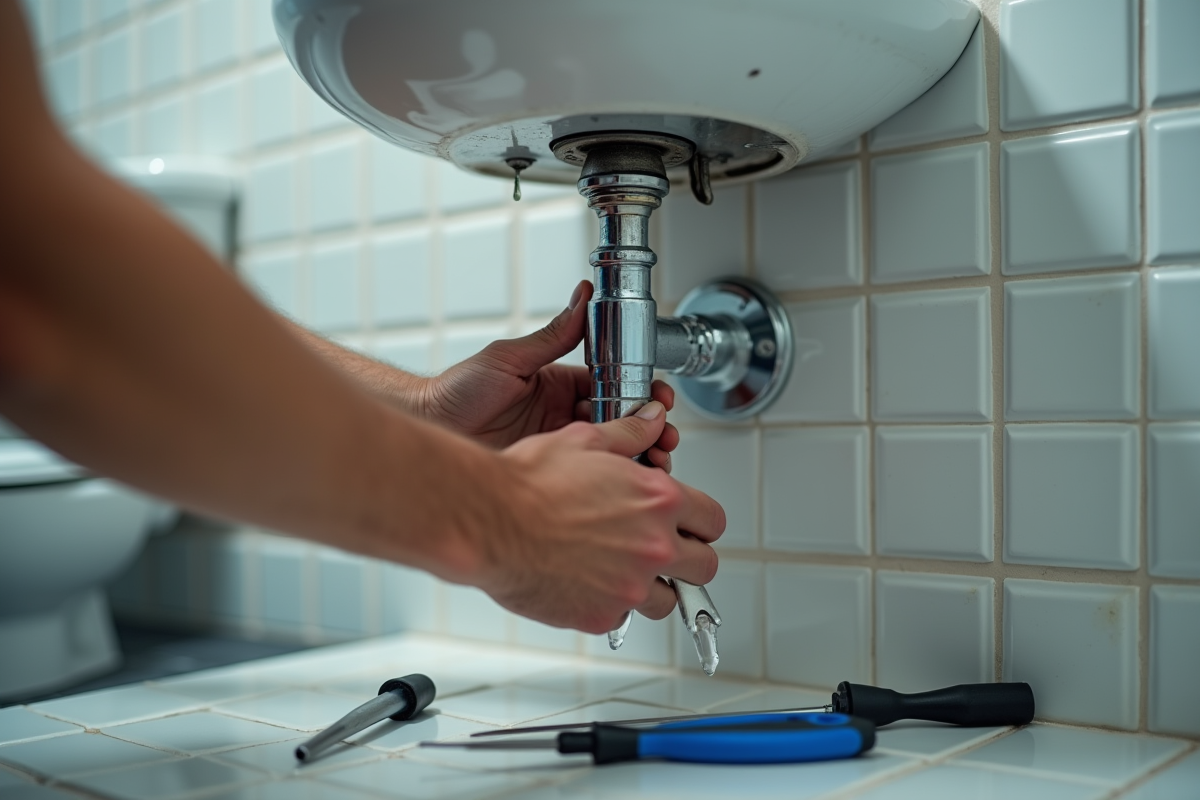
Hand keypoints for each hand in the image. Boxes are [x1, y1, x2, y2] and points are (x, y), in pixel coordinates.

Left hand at [427, 280, 677, 468]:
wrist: (428, 429)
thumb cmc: (456, 392)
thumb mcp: (510, 359)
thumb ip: (554, 335)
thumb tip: (582, 297)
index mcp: (560, 386)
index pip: (616, 387)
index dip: (643, 395)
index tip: (660, 399)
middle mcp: (564, 417)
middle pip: (622, 424)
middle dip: (651, 431)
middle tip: (665, 437)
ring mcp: (557, 448)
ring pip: (611, 455)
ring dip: (638, 457)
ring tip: (656, 462)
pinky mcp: (547, 476)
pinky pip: (587, 480)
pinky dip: (612, 481)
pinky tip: (627, 483)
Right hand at [471, 401, 723, 633]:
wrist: (488, 520)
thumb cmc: (527, 482)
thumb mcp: (585, 441)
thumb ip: (628, 434)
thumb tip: (651, 420)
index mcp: (658, 500)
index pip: (712, 520)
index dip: (700, 521)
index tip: (690, 525)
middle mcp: (653, 546)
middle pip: (704, 566)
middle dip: (689, 558)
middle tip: (667, 552)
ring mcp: (629, 586)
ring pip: (668, 600)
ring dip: (654, 587)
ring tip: (626, 572)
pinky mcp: (600, 615)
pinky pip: (621, 616)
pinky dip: (610, 604)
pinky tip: (588, 583)